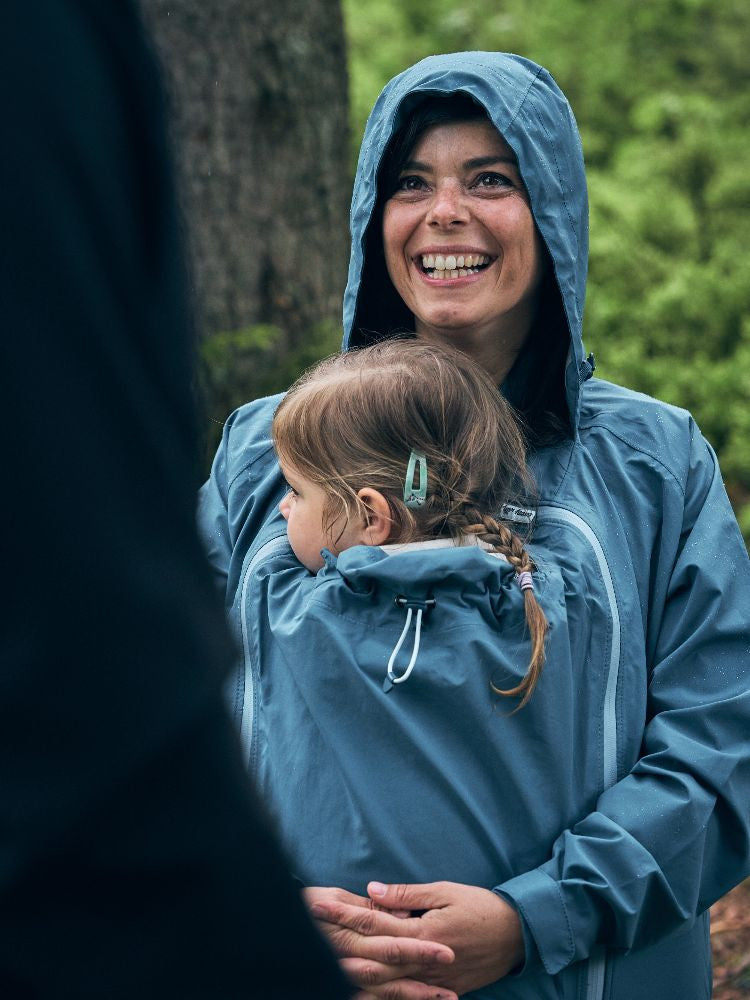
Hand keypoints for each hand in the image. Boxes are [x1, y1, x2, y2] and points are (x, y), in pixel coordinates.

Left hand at [307, 881, 524, 997]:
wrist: (516, 937)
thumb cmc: (479, 908)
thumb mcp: (445, 892)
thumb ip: (407, 895)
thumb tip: (372, 892)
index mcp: (423, 933)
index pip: (373, 924)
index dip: (343, 915)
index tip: (317, 905)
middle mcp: (422, 963)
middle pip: (370, 958)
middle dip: (336, 945)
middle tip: (308, 930)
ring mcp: (428, 983)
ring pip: (382, 984)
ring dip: (350, 972)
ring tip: (321, 962)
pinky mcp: (436, 992)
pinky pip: (401, 997)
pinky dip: (377, 994)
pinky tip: (356, 989)